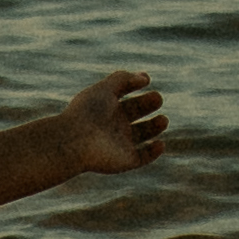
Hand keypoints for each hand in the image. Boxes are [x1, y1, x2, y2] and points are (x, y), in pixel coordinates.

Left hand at [59, 65, 174, 182]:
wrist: (75, 142)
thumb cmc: (88, 112)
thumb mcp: (104, 89)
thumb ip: (123, 78)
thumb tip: (145, 77)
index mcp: (106, 108)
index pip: (124, 94)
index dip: (136, 86)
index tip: (146, 81)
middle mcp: (113, 125)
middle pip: (135, 113)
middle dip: (148, 104)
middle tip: (157, 98)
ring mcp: (119, 144)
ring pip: (142, 134)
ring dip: (155, 127)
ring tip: (163, 119)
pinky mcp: (124, 161)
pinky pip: (143, 157)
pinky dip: (153, 152)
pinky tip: (160, 143)